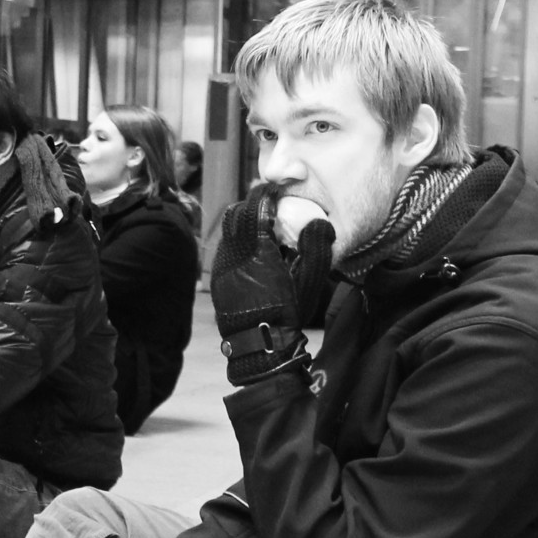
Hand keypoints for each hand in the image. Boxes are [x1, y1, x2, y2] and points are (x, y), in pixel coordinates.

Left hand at [213, 187, 334, 381]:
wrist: (258, 347)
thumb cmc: (288, 314)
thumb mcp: (309, 282)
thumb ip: (316, 248)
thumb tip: (320, 221)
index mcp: (257, 251)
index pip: (255, 207)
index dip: (265, 193)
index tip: (275, 189)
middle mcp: (234, 254)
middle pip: (236, 214)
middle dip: (251, 206)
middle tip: (268, 207)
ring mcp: (221, 266)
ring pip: (227, 232)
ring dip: (243, 225)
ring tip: (261, 231)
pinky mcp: (216, 278)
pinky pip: (224, 250)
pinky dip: (237, 243)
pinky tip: (251, 254)